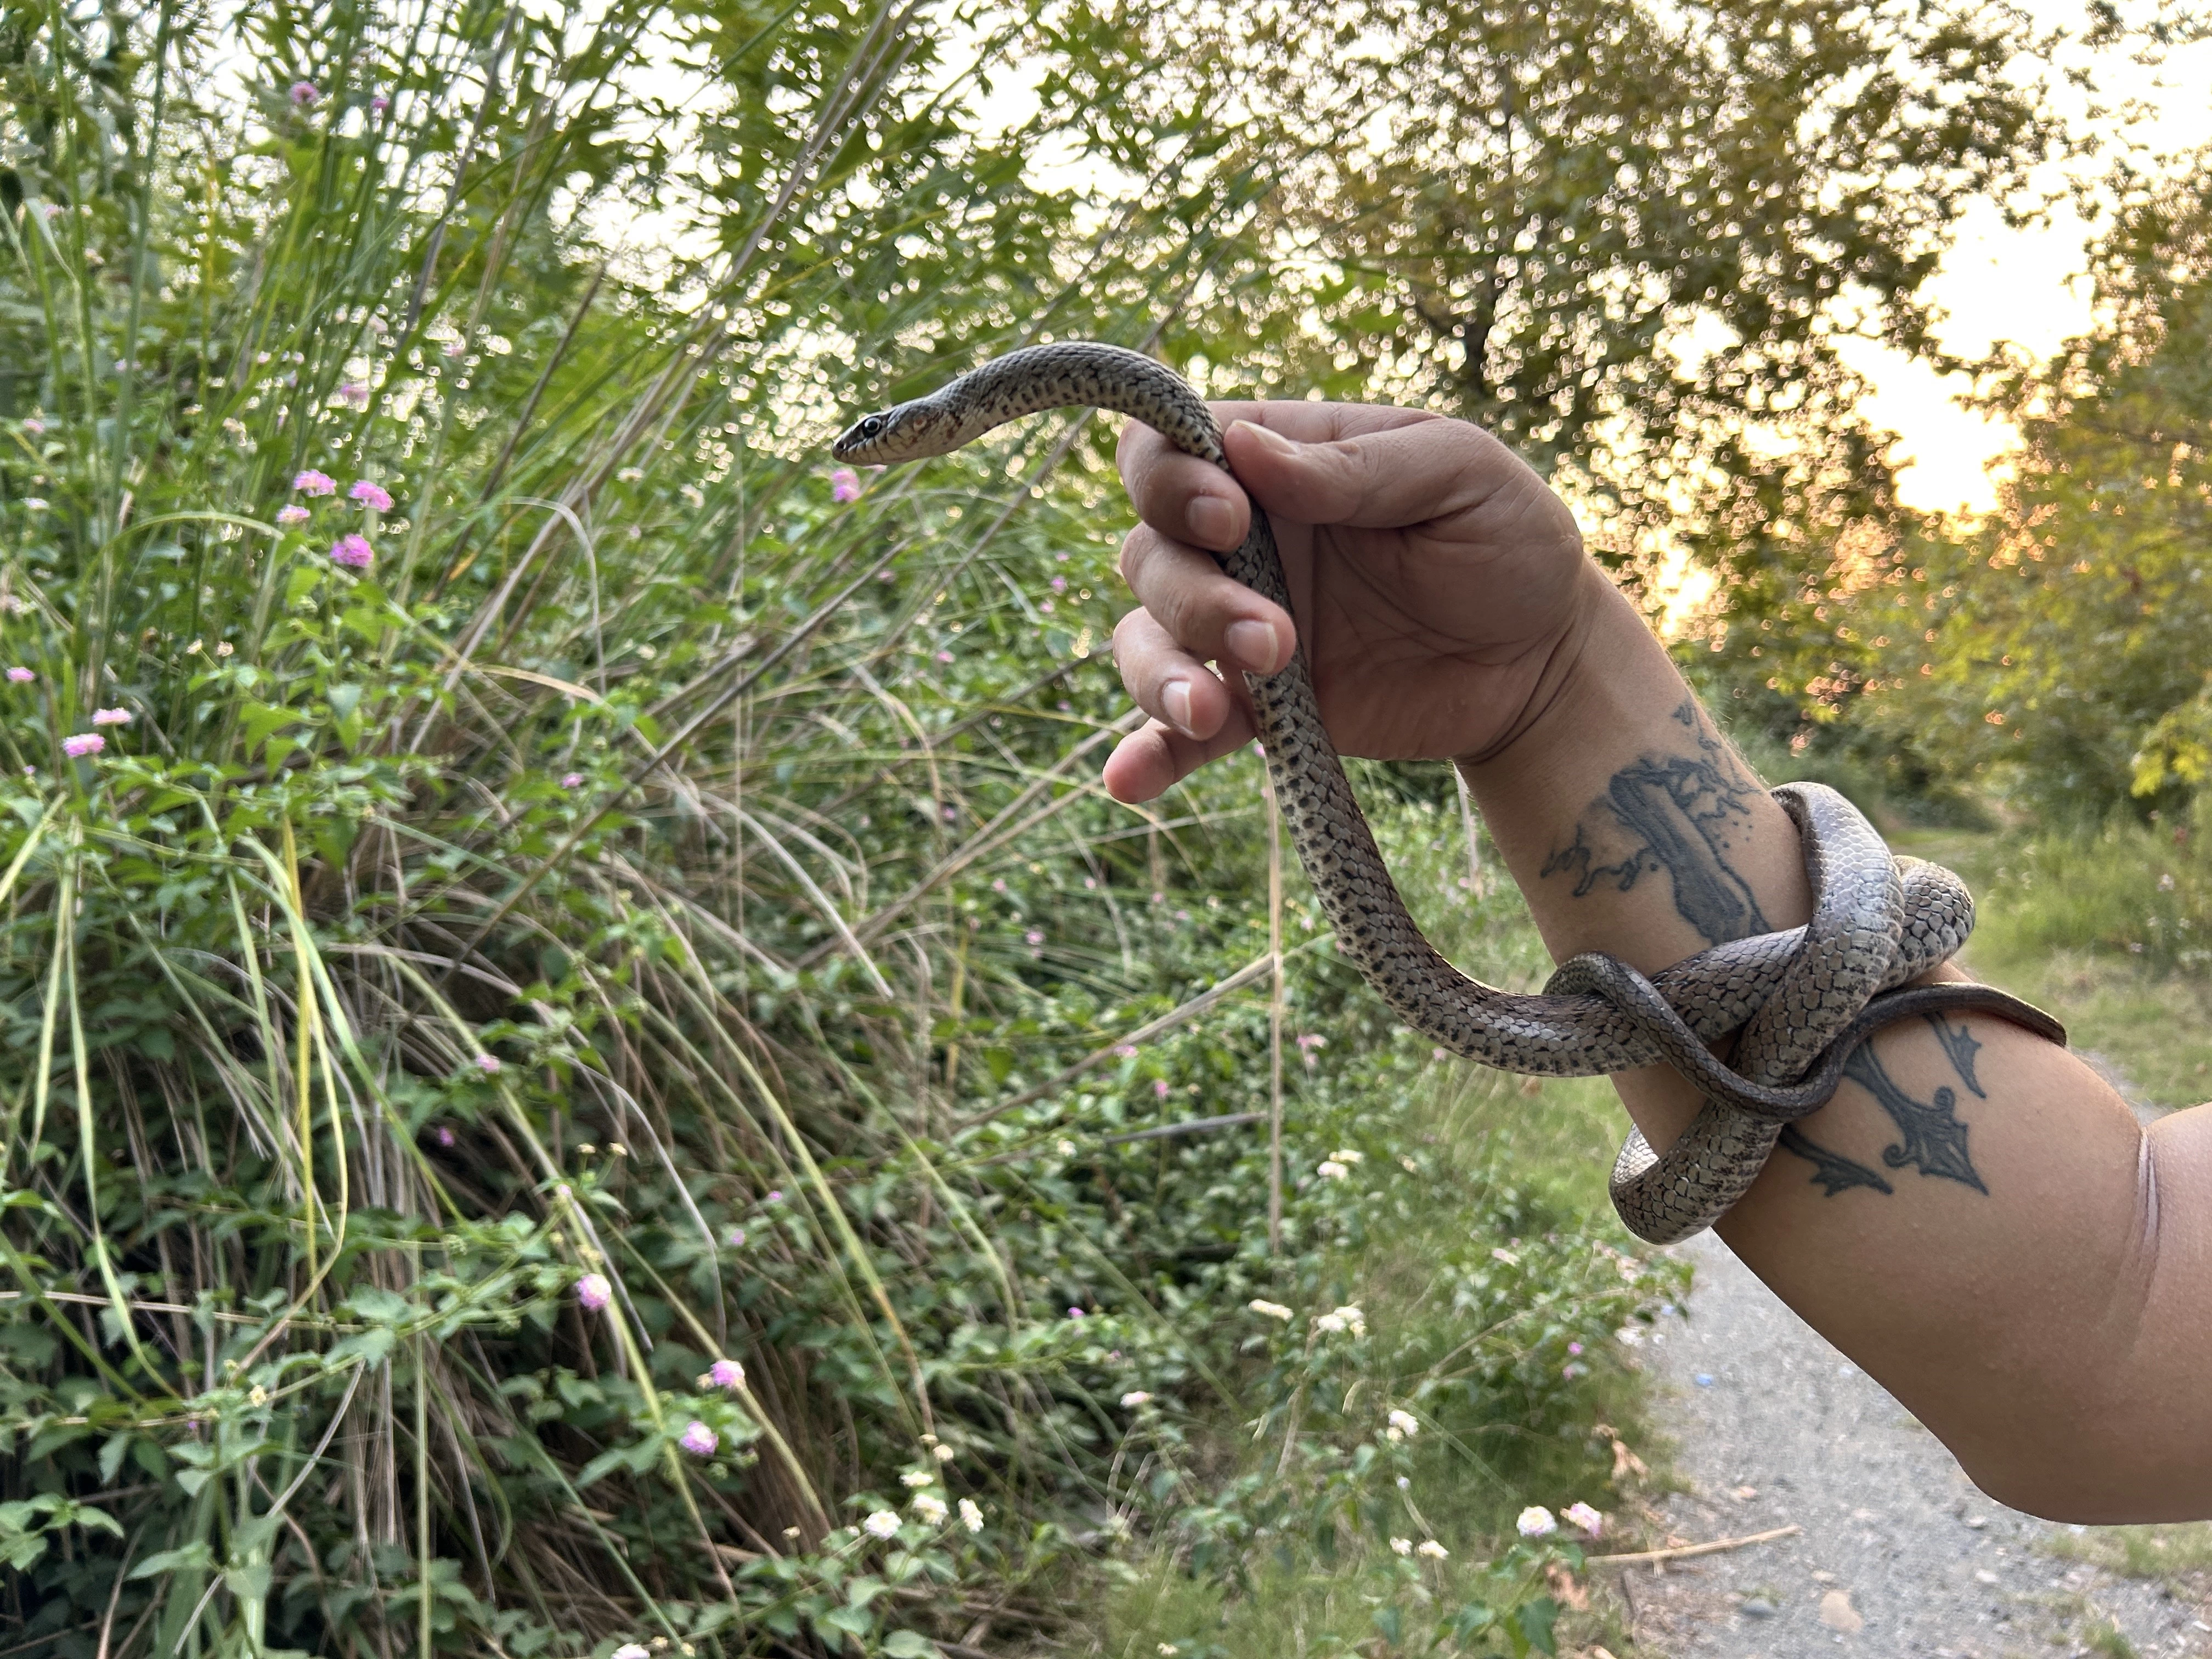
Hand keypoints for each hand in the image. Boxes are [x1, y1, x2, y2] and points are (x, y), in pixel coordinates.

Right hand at [1102, 401, 1595, 802]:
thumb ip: (1352, 464)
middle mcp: (1239, 543)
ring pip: (1146, 639)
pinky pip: (1177, 733)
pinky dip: (1147, 756)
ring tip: (1214, 712)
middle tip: (1275, 635)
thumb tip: (1241, 445)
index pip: (1167, 450)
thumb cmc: (1507, 541)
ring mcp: (1238, 630)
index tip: (1230, 516)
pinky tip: (1129, 782)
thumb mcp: (1457, 473)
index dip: (1169, 478)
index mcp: (1277, 465)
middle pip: (1148, 552)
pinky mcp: (1255, 709)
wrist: (1544, 664)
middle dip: (1191, 595)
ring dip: (1162, 674)